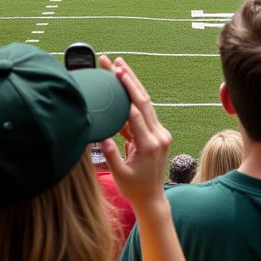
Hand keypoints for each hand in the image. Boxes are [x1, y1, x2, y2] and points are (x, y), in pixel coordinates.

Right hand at [97, 55, 169, 210]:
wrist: (152, 198)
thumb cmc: (135, 189)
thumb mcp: (120, 174)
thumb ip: (111, 154)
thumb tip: (100, 135)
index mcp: (150, 144)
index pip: (137, 113)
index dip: (126, 93)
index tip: (116, 76)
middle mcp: (158, 135)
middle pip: (143, 100)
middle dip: (129, 79)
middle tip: (116, 62)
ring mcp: (159, 133)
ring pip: (145, 103)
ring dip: (132, 84)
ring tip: (119, 67)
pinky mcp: (157, 133)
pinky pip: (143, 113)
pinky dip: (133, 100)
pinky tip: (122, 87)